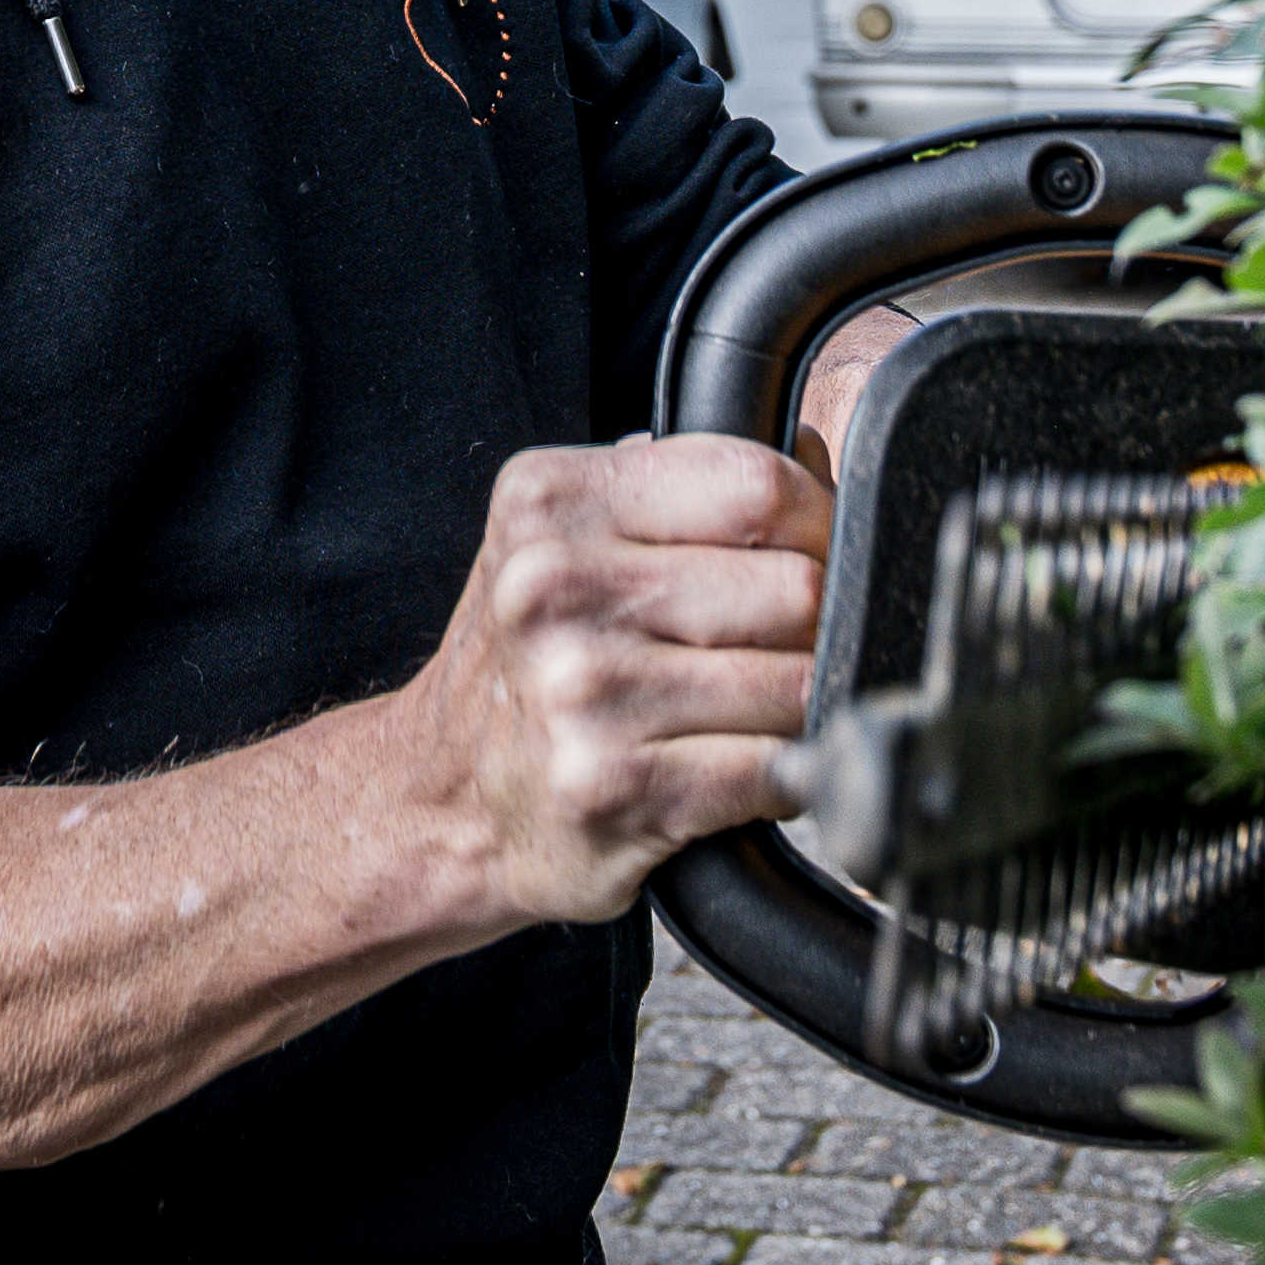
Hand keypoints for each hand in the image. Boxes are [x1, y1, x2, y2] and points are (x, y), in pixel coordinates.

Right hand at [396, 433, 833, 927]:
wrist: (441, 801)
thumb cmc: (529, 663)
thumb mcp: (570, 542)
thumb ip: (689, 489)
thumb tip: (823, 463)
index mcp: (551, 502)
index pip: (757, 484)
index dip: (820, 522)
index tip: (819, 554)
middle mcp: (556, 586)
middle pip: (792, 586)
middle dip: (819, 626)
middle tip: (789, 649)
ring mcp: (582, 689)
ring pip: (795, 682)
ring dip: (806, 707)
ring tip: (758, 713)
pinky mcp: (611, 785)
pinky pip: (773, 769)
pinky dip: (787, 775)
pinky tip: (742, 768)